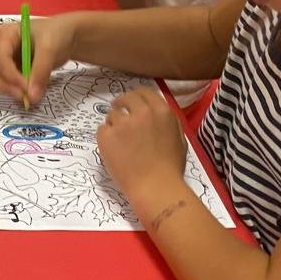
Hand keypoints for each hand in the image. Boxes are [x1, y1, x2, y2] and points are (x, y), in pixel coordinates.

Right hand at [0, 13, 76, 106]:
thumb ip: (40, 72)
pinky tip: (30, 93)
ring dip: (11, 90)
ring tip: (30, 96)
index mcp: (5, 34)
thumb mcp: (50, 50)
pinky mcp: (10, 68)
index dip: (11, 76)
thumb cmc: (57, 35)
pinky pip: (7, 83)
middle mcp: (0, 45)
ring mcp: (4, 57)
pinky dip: (17, 90)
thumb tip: (32, 96)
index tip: (26, 89)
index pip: (1, 59)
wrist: (66, 37)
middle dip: (8, 85)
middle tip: (26, 97)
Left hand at [96, 88, 187, 209]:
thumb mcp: (179, 139)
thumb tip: (156, 113)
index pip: (144, 93)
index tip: (131, 103)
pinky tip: (113, 150)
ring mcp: (122, 123)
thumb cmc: (170, 168)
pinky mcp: (106, 136)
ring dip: (114, 124)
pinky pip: (102, 130)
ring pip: (112, 115)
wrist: (156, 186)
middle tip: (118, 112)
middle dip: (121, 104)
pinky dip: (105, 138)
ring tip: (120, 142)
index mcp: (162, 111)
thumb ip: (167, 122)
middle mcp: (142, 112)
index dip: (136, 98)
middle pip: (126, 98)